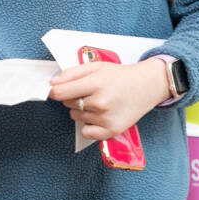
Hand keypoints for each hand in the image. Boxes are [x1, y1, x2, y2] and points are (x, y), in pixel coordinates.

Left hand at [48, 59, 170, 142]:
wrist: (146, 86)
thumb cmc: (120, 76)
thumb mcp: (95, 67)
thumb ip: (71, 73)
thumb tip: (52, 83)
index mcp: (95, 83)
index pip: (60, 93)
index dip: (55, 91)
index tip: (58, 90)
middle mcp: (100, 102)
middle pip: (67, 104)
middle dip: (73, 98)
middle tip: (90, 92)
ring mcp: (106, 118)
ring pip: (75, 117)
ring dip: (82, 111)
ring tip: (99, 102)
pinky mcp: (112, 130)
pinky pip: (86, 132)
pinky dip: (88, 126)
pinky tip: (99, 116)